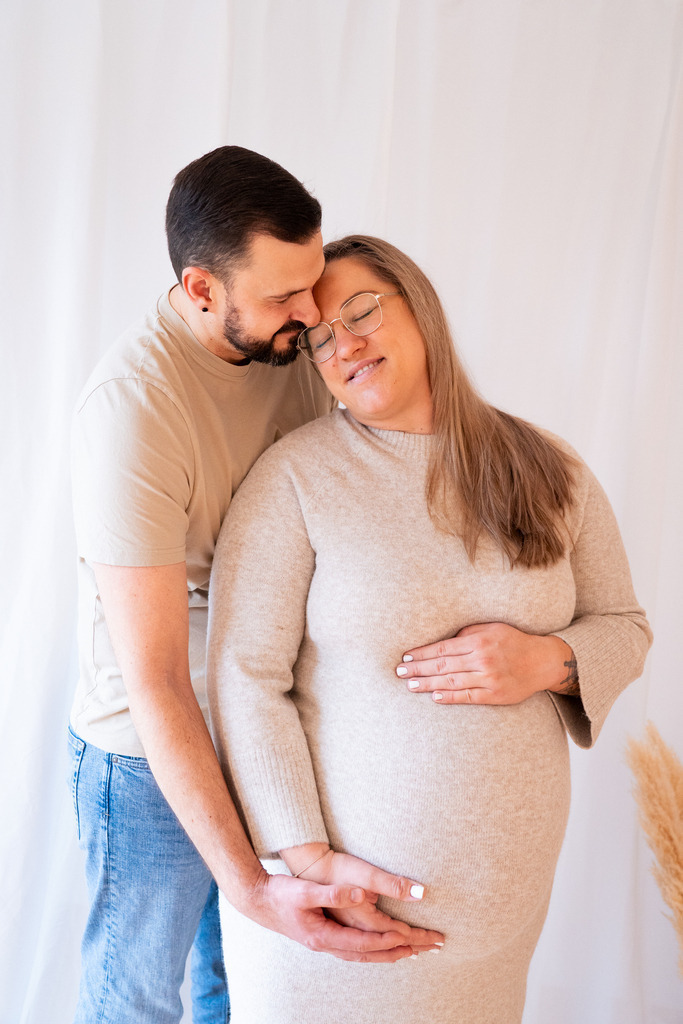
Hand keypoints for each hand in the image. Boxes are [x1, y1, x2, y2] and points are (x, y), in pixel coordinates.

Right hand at [244, 868, 437, 961]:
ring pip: (362, 955)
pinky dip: (371, 949)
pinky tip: (377, 946)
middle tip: (422, 950)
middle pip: (368, 955)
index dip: (388, 941)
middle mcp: (326, 945)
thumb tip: (359, 893)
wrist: (258, 900)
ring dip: (385, 954)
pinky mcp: (323, 936)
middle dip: (395, 953)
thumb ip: (333, 893)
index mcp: (324, 936)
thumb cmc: (281, 894)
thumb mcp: (306, 891)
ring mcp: (324, 944)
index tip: (411, 938)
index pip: (365, 943)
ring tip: (408, 952)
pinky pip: (354, 949)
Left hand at [397, 622, 575, 704]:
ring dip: (428, 684)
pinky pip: (467, 697)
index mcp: (479, 641)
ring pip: (451, 682)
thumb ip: (468, 633)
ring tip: (410, 685)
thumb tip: (445, 641)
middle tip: (399, 672)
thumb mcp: (492, 628)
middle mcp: (482, 659)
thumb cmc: (514, 641)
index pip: (443, 648)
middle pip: (443, 665)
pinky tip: (434, 697)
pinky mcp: (495, 695)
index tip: (406, 656)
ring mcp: (489, 679)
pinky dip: (449, 697)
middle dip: (418, 669)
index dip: (422, 653)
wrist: (543, 661)